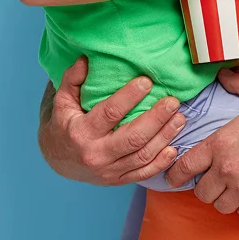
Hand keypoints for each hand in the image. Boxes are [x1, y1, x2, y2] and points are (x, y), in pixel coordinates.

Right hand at [38, 56, 185, 184]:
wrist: (58, 160)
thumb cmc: (65, 125)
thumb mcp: (62, 102)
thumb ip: (72, 80)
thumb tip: (85, 59)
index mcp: (81, 133)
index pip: (109, 113)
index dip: (129, 97)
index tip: (147, 82)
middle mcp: (95, 155)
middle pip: (133, 137)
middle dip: (156, 119)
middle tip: (173, 102)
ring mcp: (108, 171)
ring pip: (142, 155)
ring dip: (165, 137)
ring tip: (180, 118)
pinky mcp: (118, 180)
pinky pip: (143, 174)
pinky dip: (161, 163)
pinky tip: (174, 148)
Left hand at [164, 70, 238, 216]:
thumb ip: (238, 84)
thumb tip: (223, 73)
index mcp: (221, 144)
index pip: (185, 167)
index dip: (175, 175)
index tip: (174, 178)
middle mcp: (227, 169)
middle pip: (201, 191)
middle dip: (205, 187)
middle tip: (214, 180)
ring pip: (220, 205)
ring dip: (224, 198)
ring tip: (232, 189)